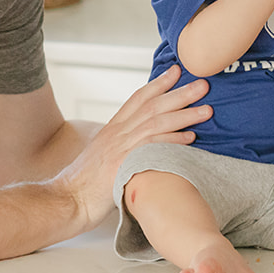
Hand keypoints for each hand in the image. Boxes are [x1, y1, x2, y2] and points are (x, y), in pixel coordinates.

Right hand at [51, 65, 211, 230]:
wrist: (66, 200)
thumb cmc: (83, 185)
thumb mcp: (101, 158)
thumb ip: (121, 147)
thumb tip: (142, 147)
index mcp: (112, 129)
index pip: (138, 98)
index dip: (159, 84)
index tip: (177, 71)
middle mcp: (116, 133)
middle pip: (152, 106)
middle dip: (180, 93)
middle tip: (203, 84)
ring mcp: (119, 147)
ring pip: (156, 123)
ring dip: (184, 114)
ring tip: (207, 110)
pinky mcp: (122, 164)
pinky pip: (152, 148)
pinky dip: (173, 140)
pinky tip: (190, 138)